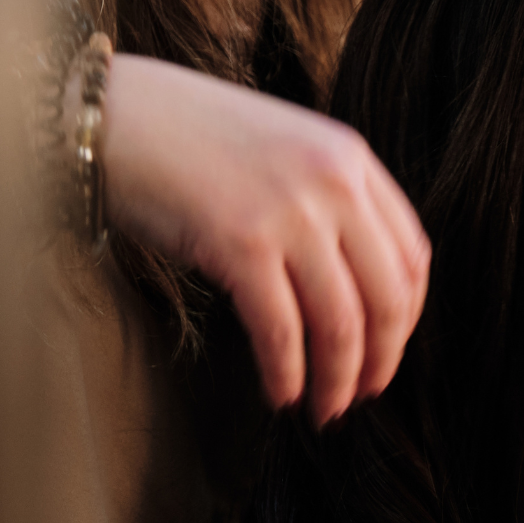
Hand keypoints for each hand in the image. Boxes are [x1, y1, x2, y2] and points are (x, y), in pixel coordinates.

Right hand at [99, 53, 428, 425]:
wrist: (110, 114)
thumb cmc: (189, 139)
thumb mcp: (285, 151)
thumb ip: (329, 202)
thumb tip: (356, 287)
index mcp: (353, 159)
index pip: (413, 256)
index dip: (407, 317)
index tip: (386, 348)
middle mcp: (334, 184)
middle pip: (388, 297)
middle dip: (381, 359)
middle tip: (363, 393)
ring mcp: (291, 213)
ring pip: (341, 323)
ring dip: (336, 380)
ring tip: (325, 408)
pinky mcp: (240, 244)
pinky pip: (281, 330)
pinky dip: (287, 373)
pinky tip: (282, 394)